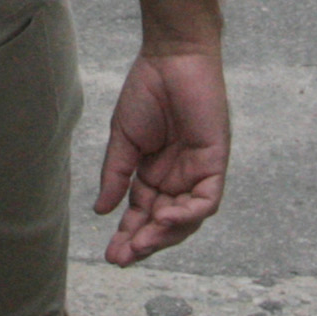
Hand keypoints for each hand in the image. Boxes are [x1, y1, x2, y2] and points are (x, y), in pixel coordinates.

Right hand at [94, 49, 228, 264]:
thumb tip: (101, 211)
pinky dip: (188, 213)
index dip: (129, 235)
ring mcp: (198, 171)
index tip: (111, 254)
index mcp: (155, 173)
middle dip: (144, 242)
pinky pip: (207, 199)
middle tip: (122, 258)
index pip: (143, 213)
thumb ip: (116, 175)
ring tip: (140, 244)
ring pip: (186, 218)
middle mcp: (178, 177)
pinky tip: (165, 218)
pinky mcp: (215, 161)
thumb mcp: (123, 140)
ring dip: (164, 234)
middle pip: (165, 223)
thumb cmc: (147, 91)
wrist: (170, 58)